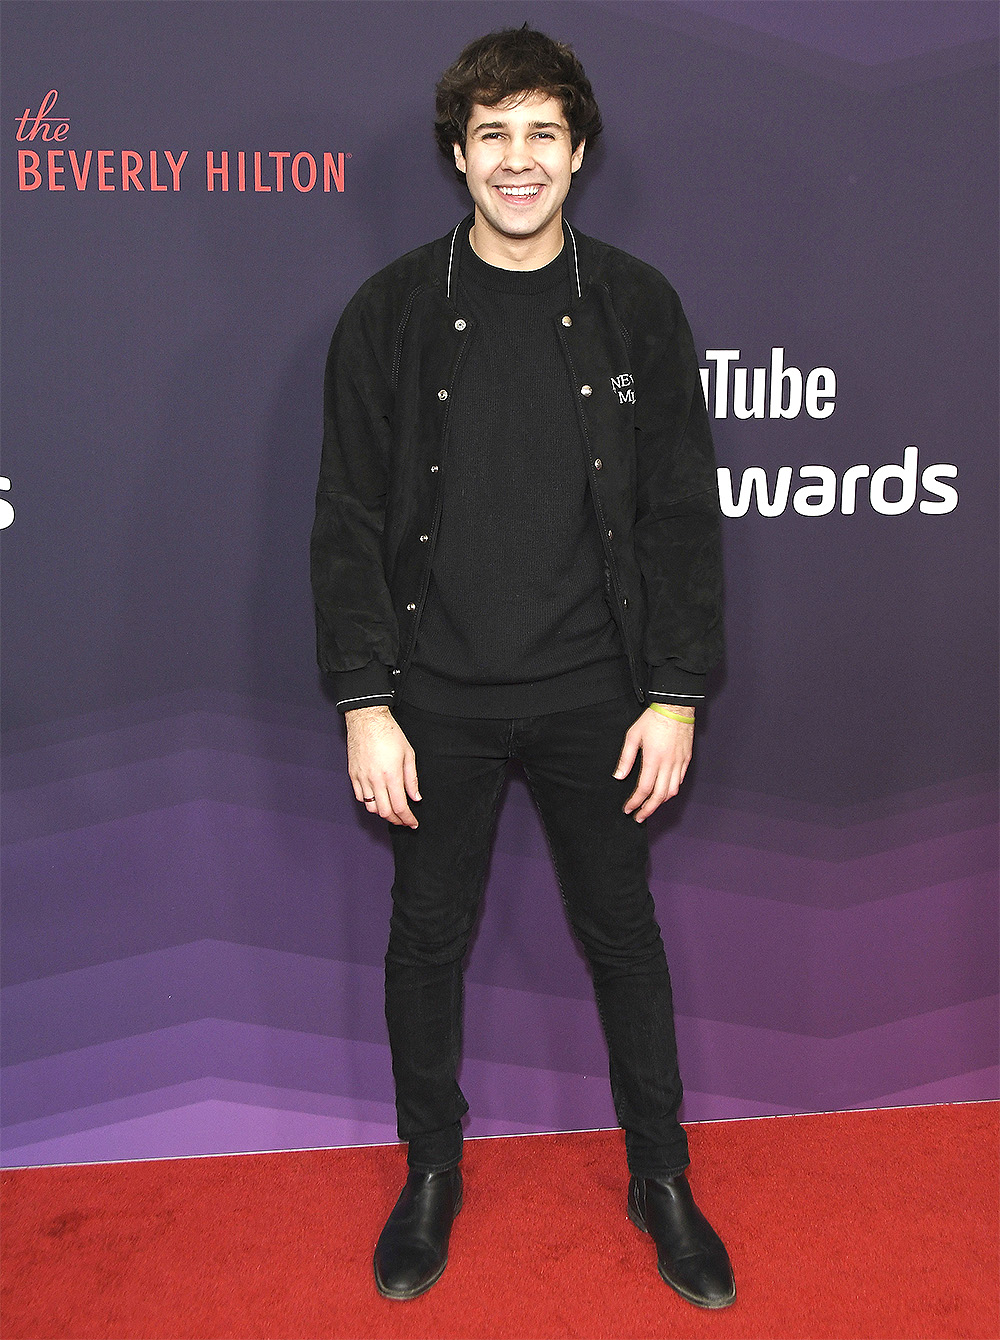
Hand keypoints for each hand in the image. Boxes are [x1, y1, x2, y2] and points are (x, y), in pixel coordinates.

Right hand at [345, 705, 419, 827]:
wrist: (367, 720)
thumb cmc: (389, 733)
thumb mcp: (408, 754)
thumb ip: (412, 779)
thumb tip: (415, 797)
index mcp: (391, 775)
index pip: (400, 806)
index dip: (407, 819)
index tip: (413, 823)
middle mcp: (375, 780)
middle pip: (385, 812)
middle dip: (397, 820)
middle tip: (405, 820)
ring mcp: (362, 778)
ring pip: (371, 808)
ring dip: (383, 813)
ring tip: (392, 811)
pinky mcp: (353, 775)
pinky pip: (360, 797)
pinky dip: (370, 803)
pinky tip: (378, 800)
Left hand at [614, 707, 693, 821]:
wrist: (676, 707)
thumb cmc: (653, 719)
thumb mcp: (633, 736)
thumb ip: (626, 758)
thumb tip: (619, 776)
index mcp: (653, 759)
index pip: (644, 789)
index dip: (635, 802)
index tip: (628, 809)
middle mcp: (668, 764)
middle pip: (659, 796)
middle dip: (648, 809)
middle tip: (639, 817)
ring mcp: (679, 762)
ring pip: (672, 791)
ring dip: (660, 802)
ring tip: (649, 807)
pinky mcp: (686, 759)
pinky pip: (680, 781)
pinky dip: (671, 790)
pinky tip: (663, 792)